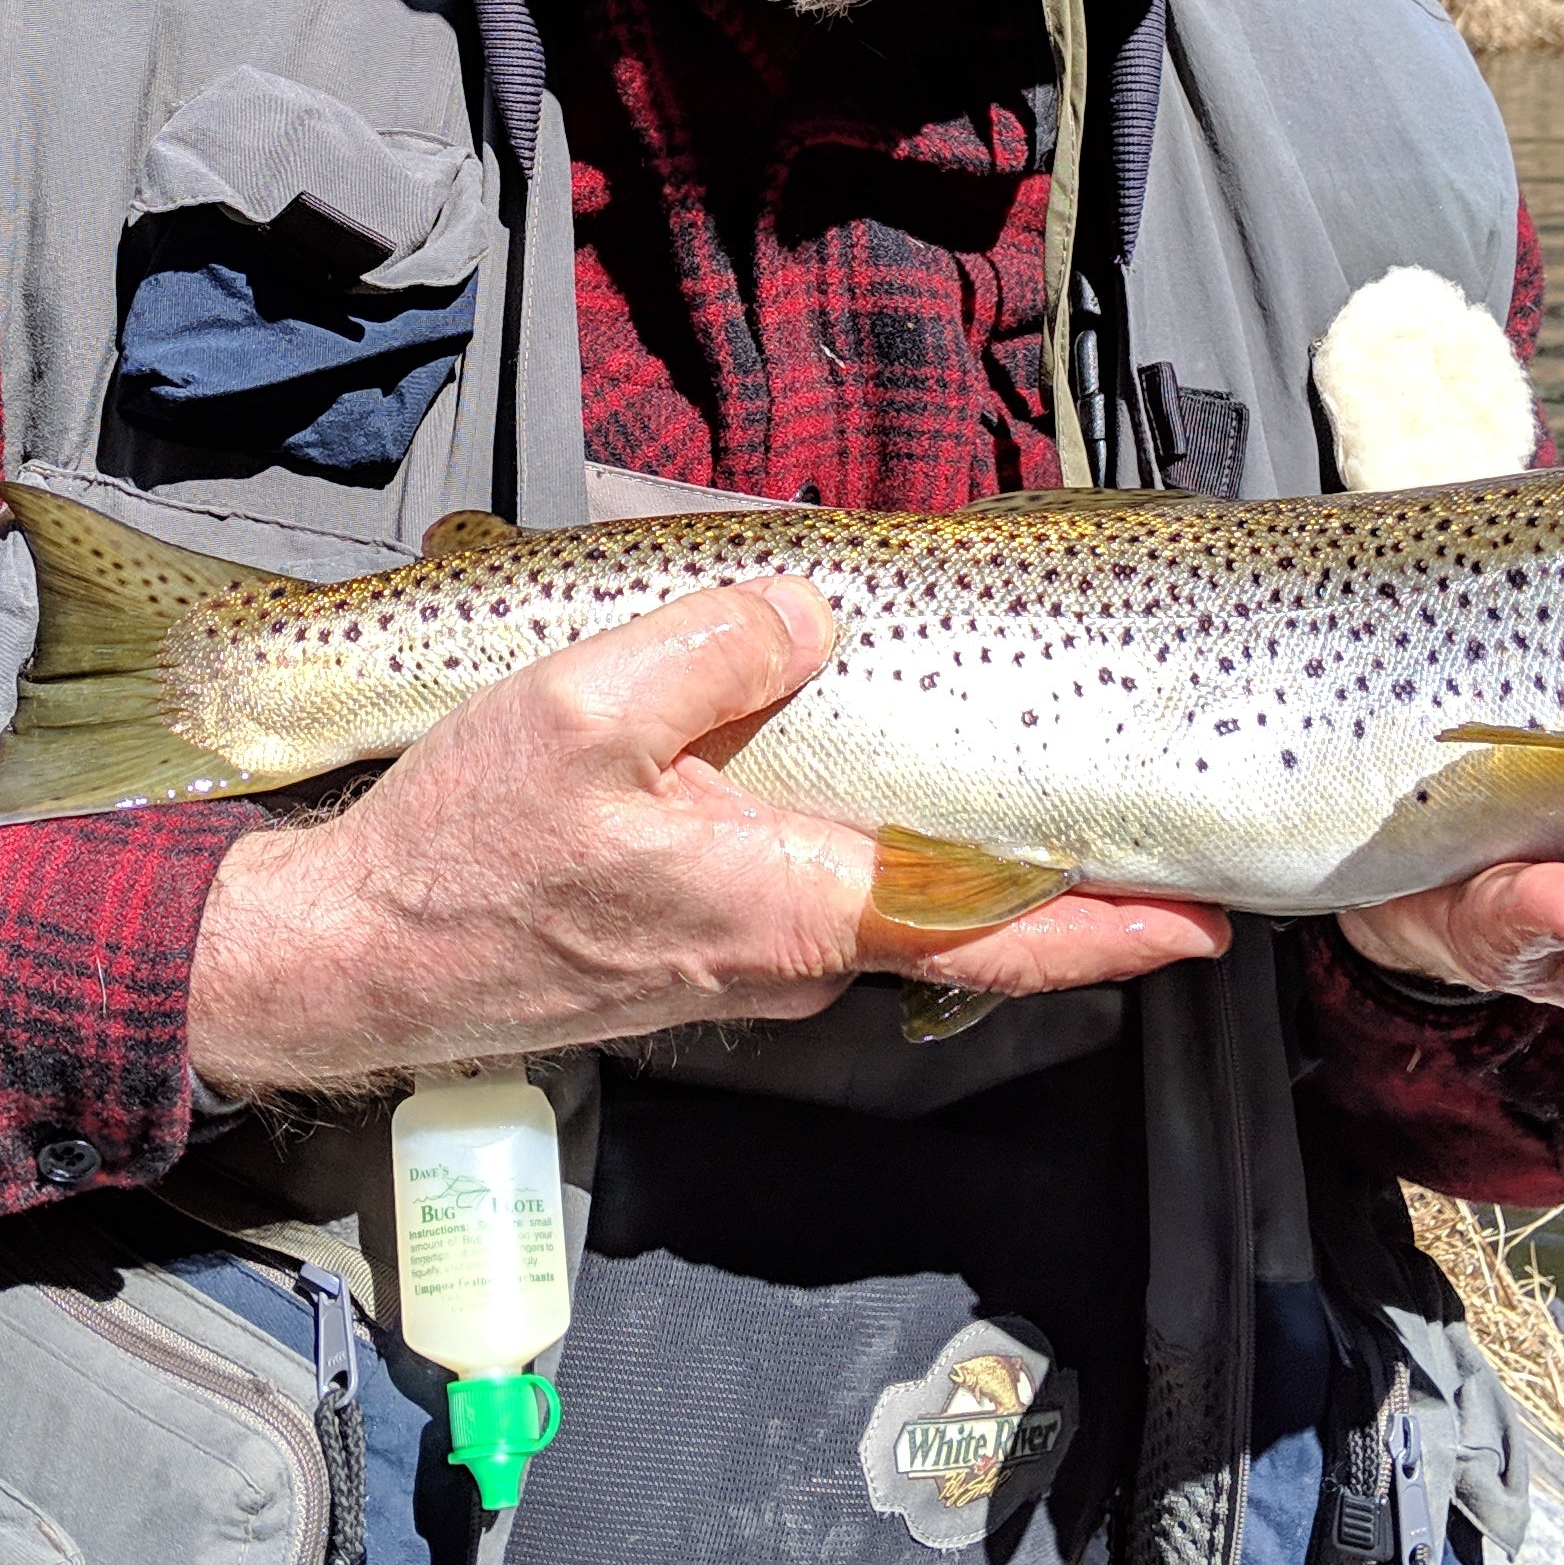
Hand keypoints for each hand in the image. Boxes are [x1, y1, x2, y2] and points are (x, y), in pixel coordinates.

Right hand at [186, 578, 1231, 1094]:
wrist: (356, 956)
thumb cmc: (464, 852)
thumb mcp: (581, 711)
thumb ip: (711, 649)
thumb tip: (811, 608)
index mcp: (794, 905)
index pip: (995, 927)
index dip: (1107, 924)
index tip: (1207, 919)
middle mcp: (791, 951)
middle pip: (958, 912)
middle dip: (1054, 877)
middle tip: (1143, 825)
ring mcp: (744, 956)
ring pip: (884, 895)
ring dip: (955, 852)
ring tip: (1020, 784)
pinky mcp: (694, 941)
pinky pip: (814, 890)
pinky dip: (864, 842)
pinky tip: (856, 780)